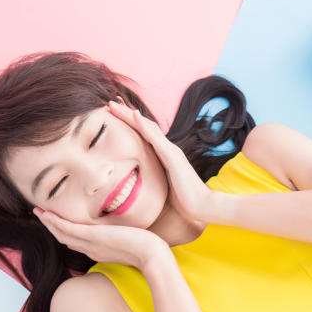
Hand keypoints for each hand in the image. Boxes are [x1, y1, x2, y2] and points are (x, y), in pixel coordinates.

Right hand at [34, 208, 164, 268]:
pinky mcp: (93, 237)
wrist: (152, 256)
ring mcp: (91, 244)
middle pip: (65, 239)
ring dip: (49, 223)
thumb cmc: (149, 250)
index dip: (65, 232)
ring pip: (62, 234)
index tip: (58, 223)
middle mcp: (92, 249)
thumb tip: (130, 233)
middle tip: (41, 215)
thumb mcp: (134, 243)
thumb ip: (127, 238)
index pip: (77, 242)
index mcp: (100, 251)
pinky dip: (55, 222)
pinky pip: (68, 229)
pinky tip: (47, 214)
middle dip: (52, 227)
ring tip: (39, 212)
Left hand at [108, 98, 215, 226]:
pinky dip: (143, 125)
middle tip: (109, 103)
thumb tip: (135, 191)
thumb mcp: (161, 190)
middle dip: (126, 114)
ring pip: (147, 126)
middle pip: (144, 126)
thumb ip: (151, 185)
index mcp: (163, 156)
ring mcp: (170, 150)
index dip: (129, 124)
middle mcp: (167, 149)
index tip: (114, 116)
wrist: (202, 207)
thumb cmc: (182, 204)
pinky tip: (133, 114)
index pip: (144, 135)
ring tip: (114, 104)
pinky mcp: (172, 156)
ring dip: (129, 114)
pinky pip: (155, 137)